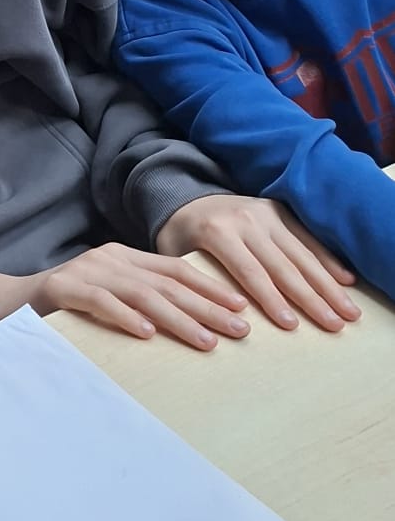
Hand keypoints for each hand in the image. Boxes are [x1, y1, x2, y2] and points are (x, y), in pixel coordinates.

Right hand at [16, 242, 251, 350]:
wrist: (4, 303)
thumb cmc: (63, 308)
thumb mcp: (107, 298)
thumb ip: (139, 300)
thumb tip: (192, 322)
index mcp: (123, 257)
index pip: (176, 270)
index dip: (211, 287)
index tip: (244, 307)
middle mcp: (109, 258)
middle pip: (167, 283)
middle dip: (207, 307)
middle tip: (240, 329)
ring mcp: (85, 270)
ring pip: (141, 293)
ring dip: (179, 318)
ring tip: (206, 342)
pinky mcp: (61, 287)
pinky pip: (101, 302)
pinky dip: (126, 317)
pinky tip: (148, 335)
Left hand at [155, 194, 359, 333]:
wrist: (184, 194)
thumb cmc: (177, 234)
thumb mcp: (172, 255)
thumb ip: (191, 280)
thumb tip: (210, 318)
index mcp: (218, 232)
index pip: (250, 272)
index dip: (271, 300)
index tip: (292, 326)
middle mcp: (246, 220)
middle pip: (283, 266)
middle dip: (311, 299)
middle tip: (334, 325)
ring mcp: (265, 213)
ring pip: (302, 254)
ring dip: (328, 285)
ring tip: (348, 312)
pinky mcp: (279, 210)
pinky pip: (307, 238)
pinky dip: (328, 260)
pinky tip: (346, 281)